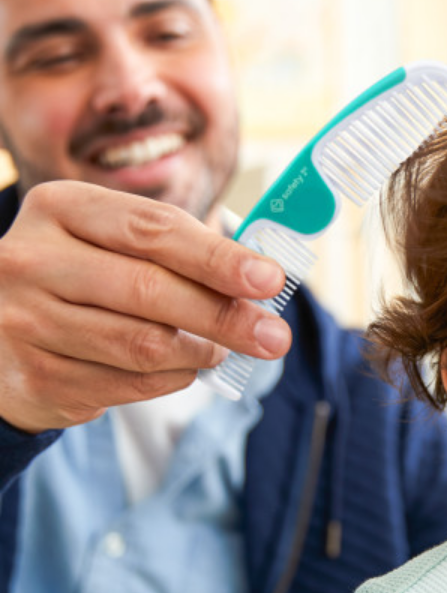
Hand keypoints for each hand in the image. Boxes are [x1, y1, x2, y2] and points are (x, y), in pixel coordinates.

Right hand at [0, 181, 290, 432]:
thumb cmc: (82, 277)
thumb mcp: (115, 244)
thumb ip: (180, 252)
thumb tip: (261, 281)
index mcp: (61, 208)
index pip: (153, 230)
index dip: (218, 257)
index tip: (270, 279)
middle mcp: (31, 260)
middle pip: (150, 291)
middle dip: (225, 317)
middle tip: (275, 337)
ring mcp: (24, 322)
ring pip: (143, 345)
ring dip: (200, 353)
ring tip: (223, 350)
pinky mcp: (33, 378)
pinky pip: (128, 385)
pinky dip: (171, 379)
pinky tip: (181, 368)